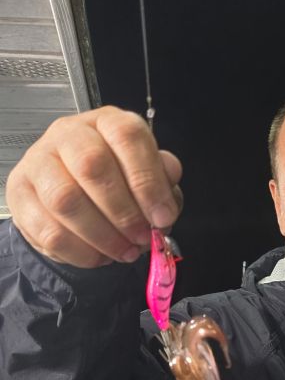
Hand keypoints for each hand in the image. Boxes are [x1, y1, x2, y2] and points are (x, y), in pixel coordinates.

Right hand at [6, 107, 182, 267]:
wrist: (69, 199)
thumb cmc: (115, 182)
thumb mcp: (146, 177)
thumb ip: (161, 178)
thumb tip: (169, 177)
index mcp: (107, 122)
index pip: (127, 136)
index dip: (148, 180)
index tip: (163, 216)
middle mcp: (69, 133)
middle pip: (92, 165)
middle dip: (124, 212)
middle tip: (142, 238)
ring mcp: (38, 161)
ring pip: (66, 200)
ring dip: (103, 236)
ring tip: (124, 251)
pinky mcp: (20, 193)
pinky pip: (49, 230)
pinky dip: (80, 251)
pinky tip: (99, 256)